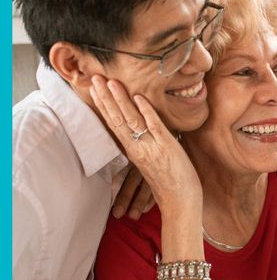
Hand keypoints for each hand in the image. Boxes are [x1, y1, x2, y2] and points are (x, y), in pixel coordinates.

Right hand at [90, 75, 201, 208]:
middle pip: (117, 119)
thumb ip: (144, 145)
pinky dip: (146, 111)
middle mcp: (137, 148)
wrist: (179, 202)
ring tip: (110, 82)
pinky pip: (155, 126)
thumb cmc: (169, 183)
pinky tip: (139, 98)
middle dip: (105, 97)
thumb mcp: (150, 162)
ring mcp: (151, 147)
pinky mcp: (167, 147)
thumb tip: (143, 128)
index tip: (94, 89)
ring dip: (120, 99)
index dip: (103, 105)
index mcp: (133, 151)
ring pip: (131, 120)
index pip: (113, 123)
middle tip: (94, 77)